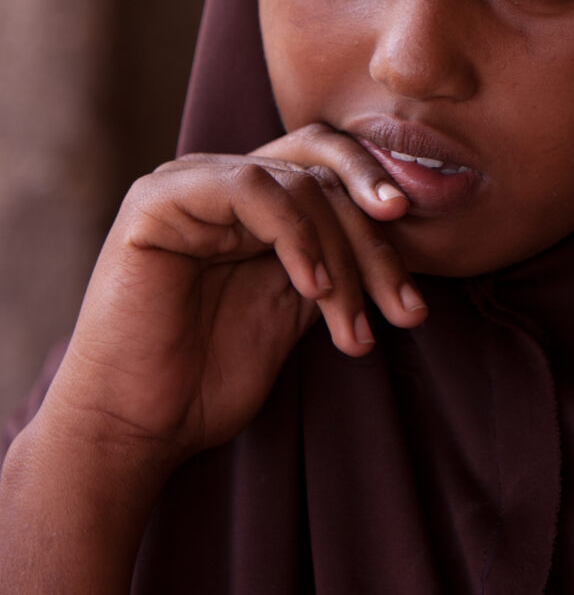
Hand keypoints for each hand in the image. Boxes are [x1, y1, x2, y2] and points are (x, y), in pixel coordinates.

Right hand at [42, 128, 426, 468]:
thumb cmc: (208, 378)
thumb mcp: (294, 310)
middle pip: (321, 169)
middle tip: (404, 302)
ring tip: (351, 326)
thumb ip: (333, 261)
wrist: (135, 427)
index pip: (329, 177)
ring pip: (296, 182)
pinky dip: (294, 233)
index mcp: (252, 205)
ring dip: (339, 256)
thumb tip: (396, 237)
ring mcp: (190, 182)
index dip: (379, 222)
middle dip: (374, 235)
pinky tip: (310, 288)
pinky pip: (249, 187)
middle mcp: (222, 182)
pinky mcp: (160, 198)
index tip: (414, 292)